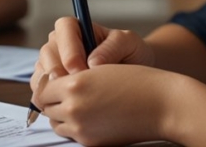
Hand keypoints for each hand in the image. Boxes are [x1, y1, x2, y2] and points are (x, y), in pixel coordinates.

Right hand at [31, 17, 154, 89]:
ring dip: (51, 88)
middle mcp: (59, 42)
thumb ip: (112, 47)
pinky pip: (41, 90)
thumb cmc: (130, 53)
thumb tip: (92, 62)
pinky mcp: (50, 83)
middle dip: (58, 72)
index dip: (69, 50)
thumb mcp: (128, 43)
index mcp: (76, 27)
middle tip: (72, 90)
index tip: (81, 70)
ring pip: (42, 72)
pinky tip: (64, 108)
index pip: (64, 29)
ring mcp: (52, 62)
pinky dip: (49, 99)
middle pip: (48, 52)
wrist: (131, 74)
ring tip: (68, 101)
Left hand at [35, 64, 177, 145]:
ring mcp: (82, 129)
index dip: (48, 82)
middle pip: (45, 106)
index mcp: (74, 85)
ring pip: (56, 122)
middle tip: (65, 89)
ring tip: (79, 101)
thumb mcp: (99, 67)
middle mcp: (74, 109)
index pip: (42, 87)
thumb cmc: (135, 80)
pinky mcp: (92, 143)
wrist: (162, 104)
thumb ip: (71, 76)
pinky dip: (74, 125)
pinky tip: (90, 113)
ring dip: (61, 113)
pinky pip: (71, 134)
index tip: (55, 78)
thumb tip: (51, 85)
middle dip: (52, 98)